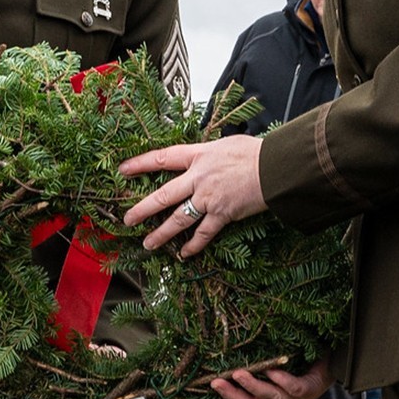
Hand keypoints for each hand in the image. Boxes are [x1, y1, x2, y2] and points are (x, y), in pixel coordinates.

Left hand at [120, 135, 265, 255]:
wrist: (275, 167)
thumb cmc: (256, 153)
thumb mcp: (226, 144)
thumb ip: (208, 154)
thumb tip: (201, 158)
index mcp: (199, 155)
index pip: (163, 158)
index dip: (140, 164)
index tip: (123, 170)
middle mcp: (199, 177)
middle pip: (163, 194)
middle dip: (142, 208)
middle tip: (128, 219)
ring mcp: (209, 198)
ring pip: (178, 218)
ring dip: (161, 233)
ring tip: (148, 243)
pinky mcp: (222, 214)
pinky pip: (204, 233)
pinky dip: (194, 245)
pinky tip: (184, 254)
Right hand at [198, 357, 334, 398]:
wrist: (333, 367)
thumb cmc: (298, 367)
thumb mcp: (271, 370)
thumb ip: (254, 370)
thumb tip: (225, 358)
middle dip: (231, 396)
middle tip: (214, 383)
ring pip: (269, 397)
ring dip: (252, 386)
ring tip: (238, 373)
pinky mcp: (307, 390)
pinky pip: (293, 387)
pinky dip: (282, 380)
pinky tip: (272, 370)